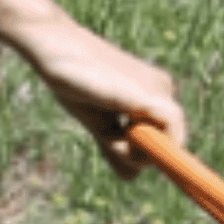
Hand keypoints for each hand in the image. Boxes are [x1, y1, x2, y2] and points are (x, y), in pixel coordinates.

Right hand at [15, 14, 186, 178]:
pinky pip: (169, 137)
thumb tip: (132, 177)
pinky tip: (115, 132)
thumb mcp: (98, 123)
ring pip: (167, 145)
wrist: (55, 46)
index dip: (149, 155)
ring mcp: (159, 90)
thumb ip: (116, 147)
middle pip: (168, 146)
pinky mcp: (149, 95)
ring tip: (107, 127)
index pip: (166, 139)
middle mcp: (162, 89)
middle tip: (108, 136)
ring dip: (136, 152)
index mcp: (154, 95)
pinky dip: (145, 149)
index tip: (120, 150)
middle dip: (139, 155)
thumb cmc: (73, 81)